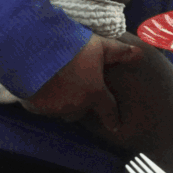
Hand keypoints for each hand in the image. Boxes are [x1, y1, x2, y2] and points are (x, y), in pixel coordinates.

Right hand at [20, 35, 143, 127]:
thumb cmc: (71, 46)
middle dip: (82, 103)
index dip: (112, 118)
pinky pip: (42, 107)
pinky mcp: (34, 107)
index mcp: (94, 93)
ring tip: (58, 85)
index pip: (107, 110)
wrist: (34, 49)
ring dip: (63, 102)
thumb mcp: (99, 46)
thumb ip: (119, 52)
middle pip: (82, 110)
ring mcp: (54, 108)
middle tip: (77, 87)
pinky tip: (40, 86)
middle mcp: (75, 105)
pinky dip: (43, 100)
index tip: (115, 126)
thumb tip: (139, 54)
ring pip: (61, 110)